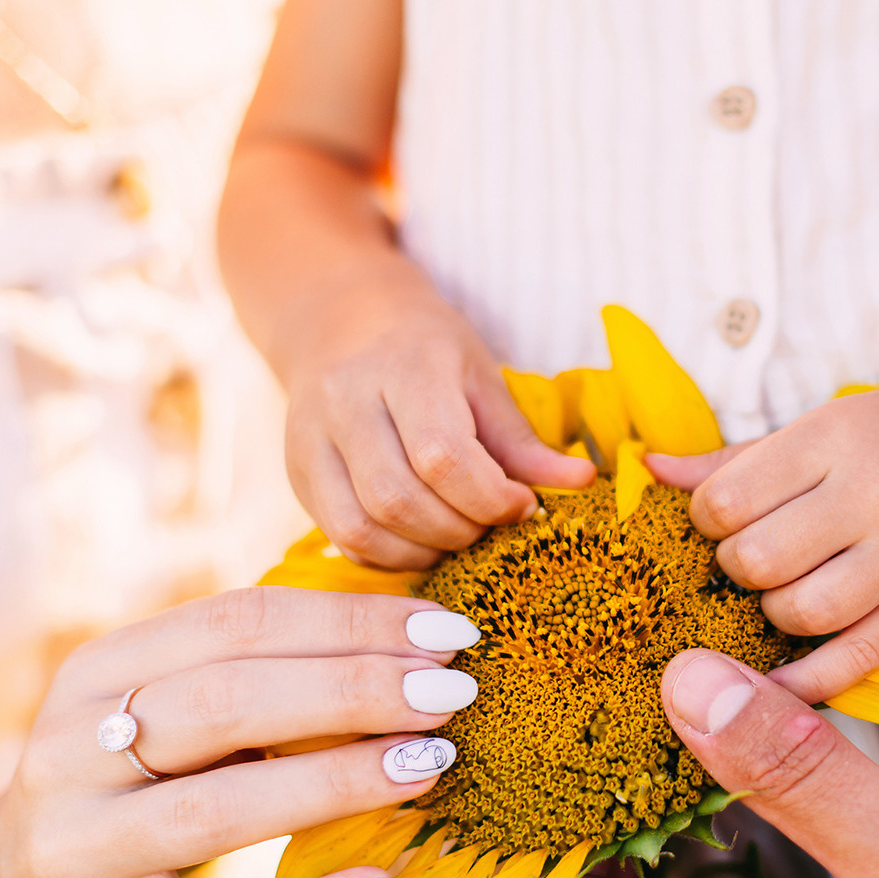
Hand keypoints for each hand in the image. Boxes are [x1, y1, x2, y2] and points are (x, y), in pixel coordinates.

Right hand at [0, 586, 483, 877]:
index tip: (447, 630)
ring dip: (339, 781)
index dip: (350, 621)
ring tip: (433, 764)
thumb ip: (249, 678)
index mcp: (97, 673)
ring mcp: (78, 852)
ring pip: (220, 807)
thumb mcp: (157, 720)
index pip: (237, 622)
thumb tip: (405, 636)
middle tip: (454, 691)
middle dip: (356, 688)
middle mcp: (73, 753)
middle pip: (228, 700)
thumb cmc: (120, 801)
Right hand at [283, 276, 593, 568]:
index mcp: (404, 369)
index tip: (522, 505)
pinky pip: (342, 538)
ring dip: (424, 551)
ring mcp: (311, 442)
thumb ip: (522, 440)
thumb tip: (580, 483)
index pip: (442, 456)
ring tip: (457, 536)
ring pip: (363, 528)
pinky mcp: (298, 475)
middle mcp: (345, 404)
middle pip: (399, 499)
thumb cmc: (426, 350)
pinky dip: (389, 556)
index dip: (490, 498)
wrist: (342, 322)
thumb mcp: (482, 379)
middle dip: (459, 530)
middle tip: (490, 526)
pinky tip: (421, 541)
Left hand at [650, 383, 878, 703]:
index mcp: (833, 438)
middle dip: (738, 569)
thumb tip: (648, 470)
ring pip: (803, 612)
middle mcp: (875, 493)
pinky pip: (859, 657)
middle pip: (758, 559)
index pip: (727, 501)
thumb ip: (734, 460)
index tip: (726, 521)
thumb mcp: (819, 429)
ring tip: (784, 594)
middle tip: (754, 561)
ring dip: (774, 614)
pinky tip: (779, 682)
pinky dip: (809, 680)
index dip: (707, 521)